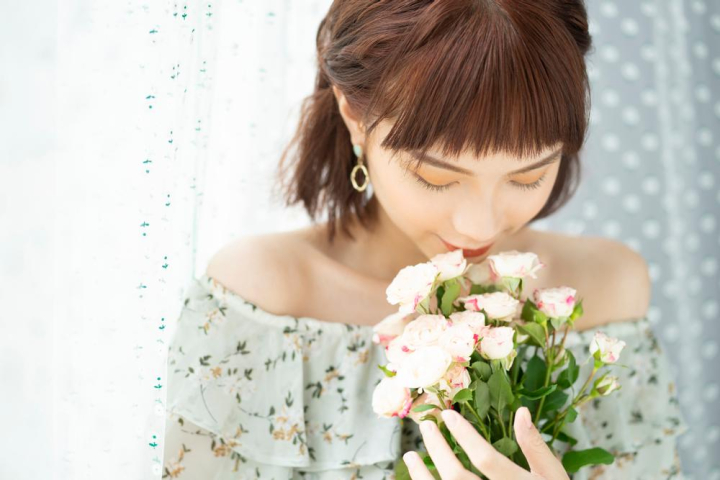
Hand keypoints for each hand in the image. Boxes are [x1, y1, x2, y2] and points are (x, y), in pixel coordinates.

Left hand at [403, 406, 569, 479]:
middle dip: (437, 449)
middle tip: (426, 425)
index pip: (485, 459)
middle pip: (457, 477)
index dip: (464, 435)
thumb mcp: (552, 474)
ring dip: (422, 475)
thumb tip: (521, 412)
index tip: (447, 415)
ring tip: (410, 456)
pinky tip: (419, 478)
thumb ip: (536, 447)